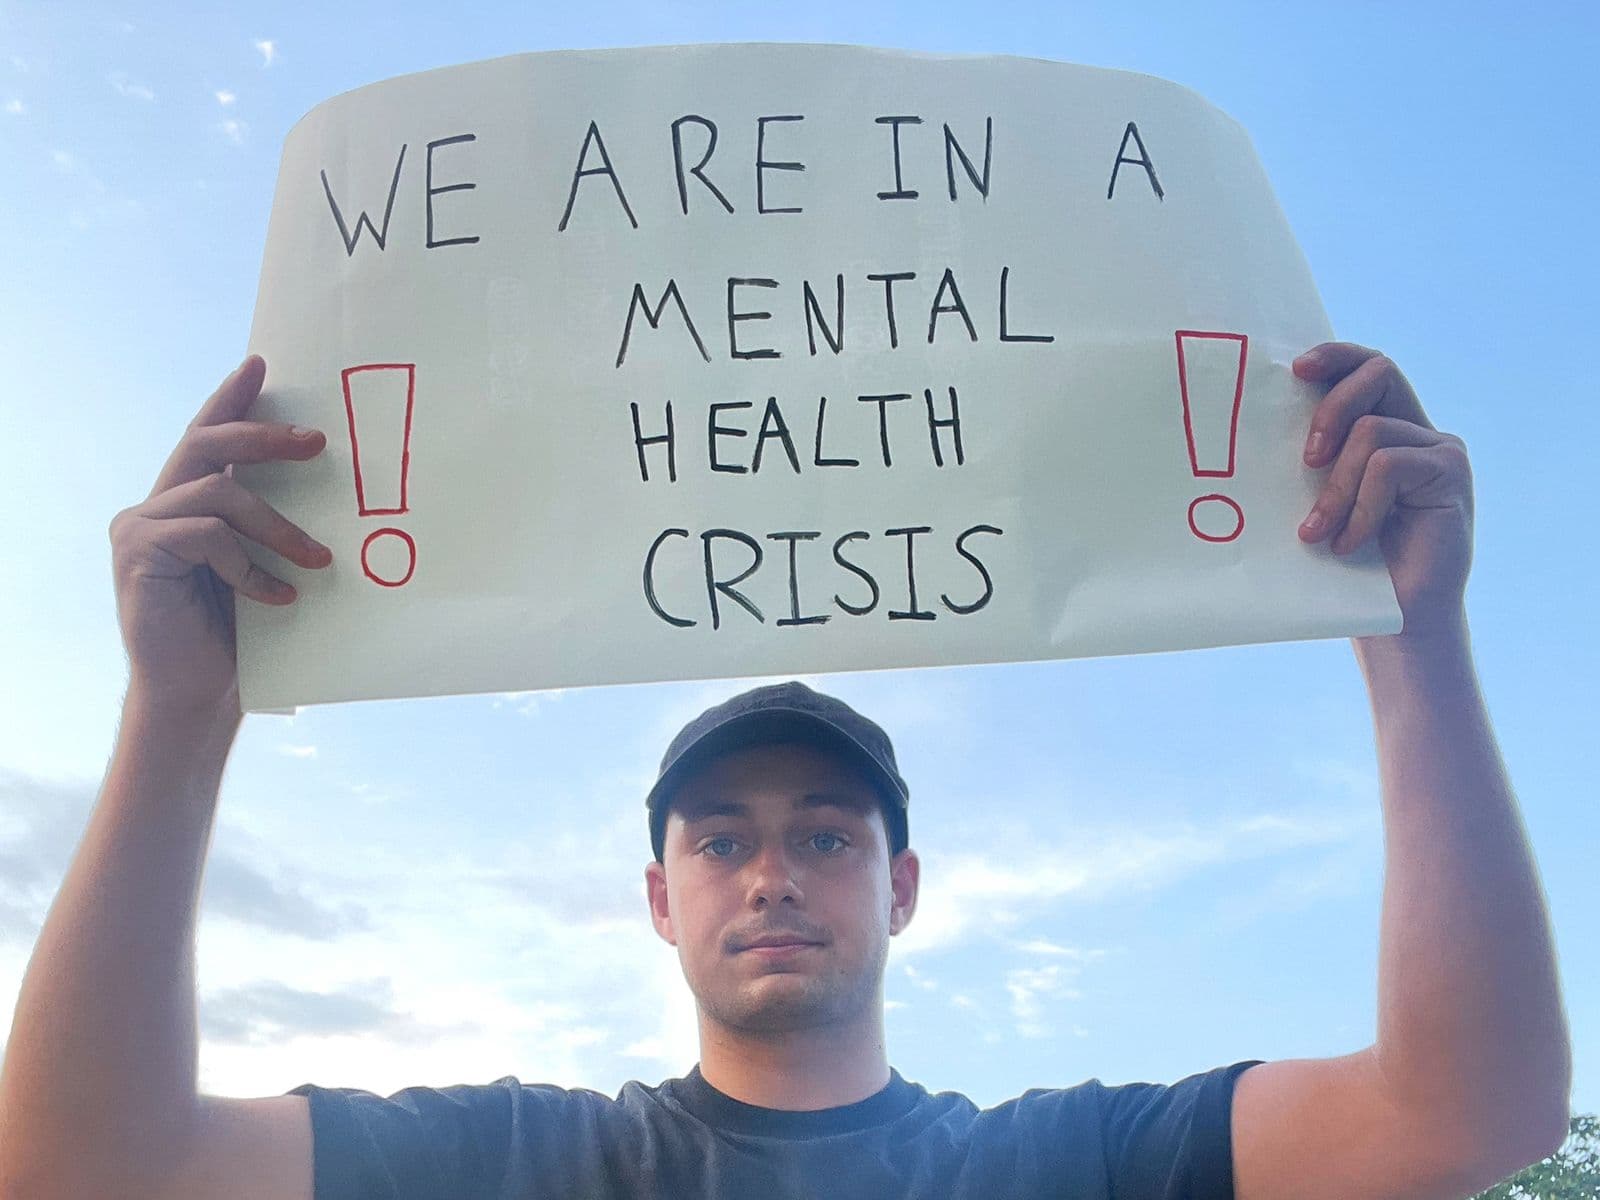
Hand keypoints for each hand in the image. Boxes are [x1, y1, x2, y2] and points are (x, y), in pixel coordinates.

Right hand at [109, 356, 331, 715]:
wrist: (199, 694)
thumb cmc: (239, 636)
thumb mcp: (266, 567)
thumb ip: (273, 524)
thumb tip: (338, 485)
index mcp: (187, 502)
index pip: (208, 436)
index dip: (232, 400)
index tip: (261, 364)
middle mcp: (158, 506)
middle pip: (207, 445)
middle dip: (264, 435)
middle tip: (317, 442)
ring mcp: (142, 528)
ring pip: (220, 494)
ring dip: (279, 526)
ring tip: (320, 560)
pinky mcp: (139, 555)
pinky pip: (208, 538)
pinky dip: (250, 566)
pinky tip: (279, 597)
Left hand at [1293, 343, 1472, 640]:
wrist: (1394, 618)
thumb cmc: (1347, 565)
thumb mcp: (1318, 502)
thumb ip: (1310, 463)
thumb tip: (1248, 425)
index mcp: (1385, 430)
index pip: (1367, 369)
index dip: (1337, 356)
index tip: (1296, 368)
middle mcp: (1417, 432)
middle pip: (1379, 373)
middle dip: (1331, 407)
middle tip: (1306, 458)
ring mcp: (1439, 451)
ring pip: (1371, 432)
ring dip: (1336, 487)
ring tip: (1320, 533)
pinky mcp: (1450, 474)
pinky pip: (1388, 467)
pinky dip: (1360, 507)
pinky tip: (1349, 542)